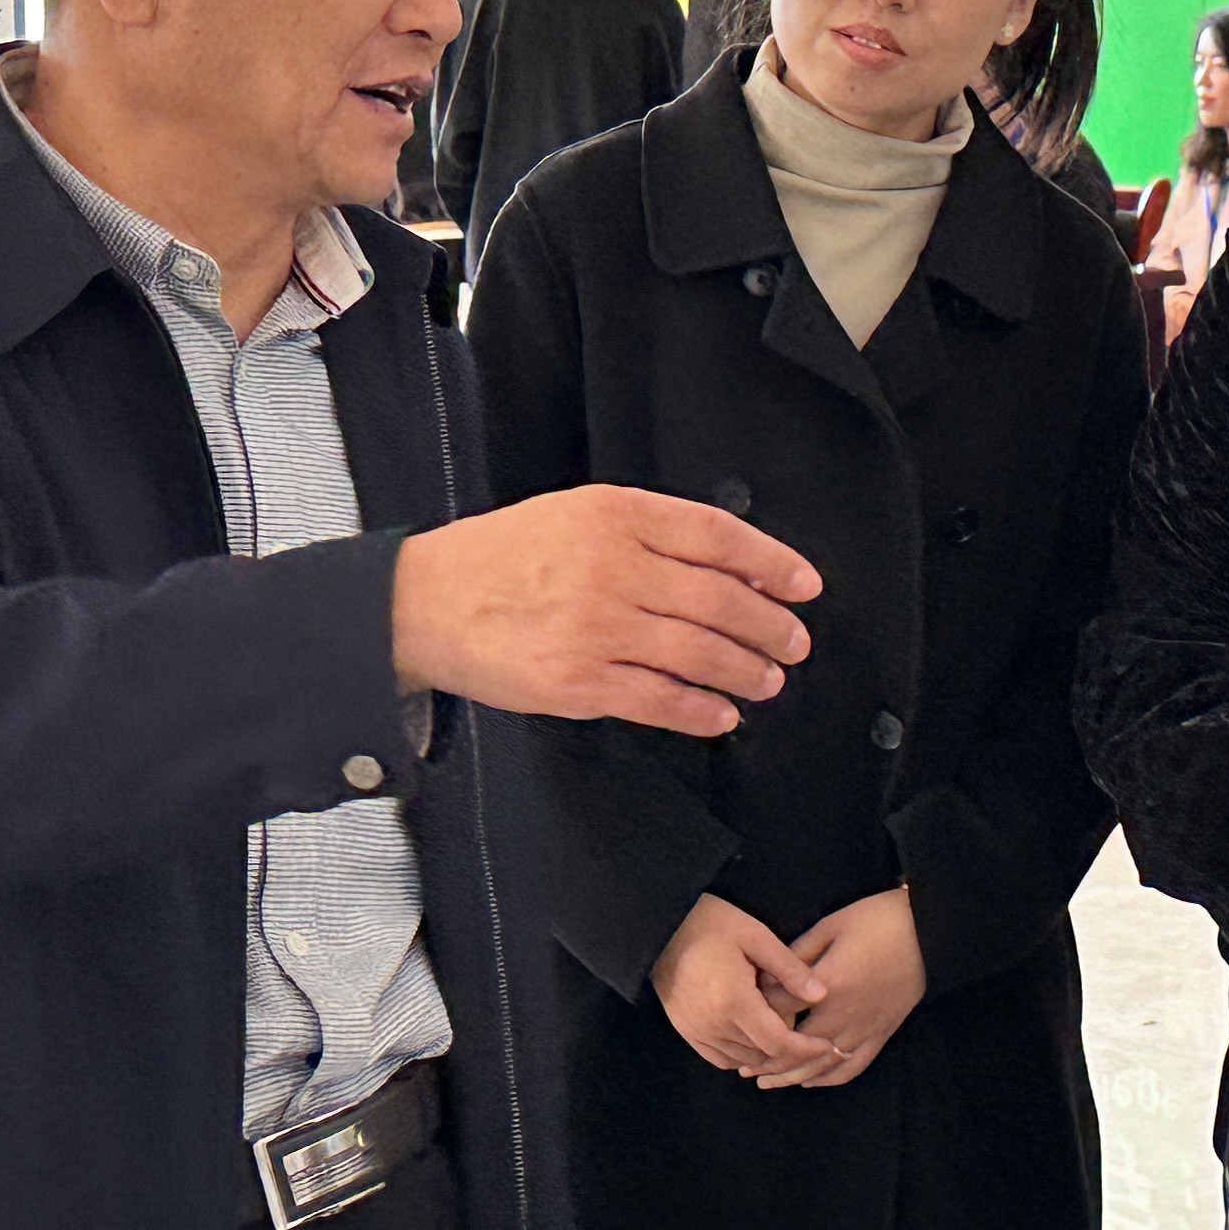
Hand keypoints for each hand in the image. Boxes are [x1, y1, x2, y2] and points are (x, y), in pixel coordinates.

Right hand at [393, 487, 820, 734]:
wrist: (424, 602)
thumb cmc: (501, 557)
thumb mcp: (573, 513)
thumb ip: (645, 531)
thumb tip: (727, 565)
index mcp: (613, 514)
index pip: (715, 535)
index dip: (771, 561)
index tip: (804, 585)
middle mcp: (609, 567)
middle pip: (717, 598)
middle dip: (769, 626)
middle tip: (794, 643)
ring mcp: (594, 628)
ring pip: (697, 652)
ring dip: (745, 671)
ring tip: (767, 680)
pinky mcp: (576, 682)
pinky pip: (658, 700)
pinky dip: (700, 711)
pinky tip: (721, 716)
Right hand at [654, 894, 836, 1077]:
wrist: (659, 926)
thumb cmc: (710, 923)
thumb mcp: (755, 936)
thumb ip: (789, 968)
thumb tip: (822, 995)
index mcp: (734, 1001)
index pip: (778, 1042)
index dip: (805, 1048)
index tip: (826, 1043)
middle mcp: (714, 1024)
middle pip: (762, 1055)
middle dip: (789, 1049)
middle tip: (807, 1031)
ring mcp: (696, 1030)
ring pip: (743, 1059)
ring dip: (765, 1052)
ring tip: (782, 1032)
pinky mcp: (685, 1030)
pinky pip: (720, 1058)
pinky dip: (741, 1055)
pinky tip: (752, 1038)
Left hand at [755, 886, 925, 1088]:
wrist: (928, 931)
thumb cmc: (877, 920)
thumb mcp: (831, 926)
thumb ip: (798, 954)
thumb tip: (768, 975)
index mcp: (828, 986)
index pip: (781, 1010)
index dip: (758, 1015)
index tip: (743, 1017)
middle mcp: (844, 1015)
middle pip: (797, 1048)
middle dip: (767, 1059)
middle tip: (743, 1067)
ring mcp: (865, 1028)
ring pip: (822, 1065)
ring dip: (792, 1077)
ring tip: (767, 1081)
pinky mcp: (882, 1033)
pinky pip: (853, 1066)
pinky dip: (829, 1077)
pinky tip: (811, 1081)